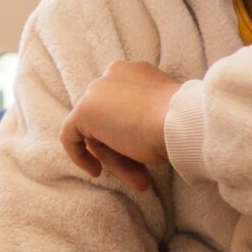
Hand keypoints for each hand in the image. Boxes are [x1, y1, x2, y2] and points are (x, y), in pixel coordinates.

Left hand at [59, 61, 181, 193]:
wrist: (181, 120)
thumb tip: (136, 140)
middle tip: (142, 175)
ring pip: (96, 132)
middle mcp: (112, 76)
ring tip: (139, 179)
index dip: (131, 134)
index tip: (145, 153)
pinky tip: (94, 171)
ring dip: (116, 159)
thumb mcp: (163, 117)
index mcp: (134, 72)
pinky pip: (71, 136)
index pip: (122, 108)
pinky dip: (78, 155)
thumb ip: (145, 120)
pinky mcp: (83, 111)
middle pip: (108, 121)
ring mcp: (95, 92)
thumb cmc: (180, 121)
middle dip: (124, 151)